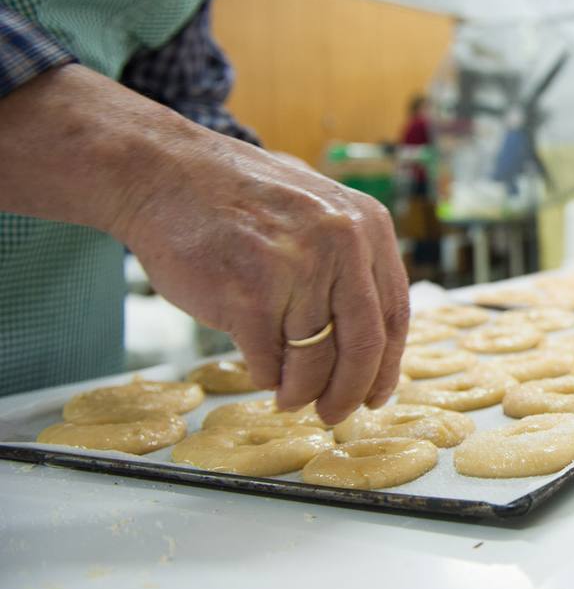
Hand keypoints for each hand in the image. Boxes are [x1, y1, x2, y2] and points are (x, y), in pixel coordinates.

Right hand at [0, 64, 407, 425]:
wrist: (164, 174)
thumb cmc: (238, 199)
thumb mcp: (318, 208)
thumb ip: (350, 259)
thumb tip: (372, 337)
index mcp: (368, 225)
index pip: (394, 313)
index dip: (387, 365)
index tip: (375, 394)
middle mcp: (342, 244)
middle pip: (364, 345)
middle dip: (350, 392)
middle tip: (335, 414)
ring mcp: (296, 269)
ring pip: (315, 361)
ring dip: (303, 391)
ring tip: (290, 398)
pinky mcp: (249, 296)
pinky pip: (269, 363)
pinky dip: (266, 377)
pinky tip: (260, 372)